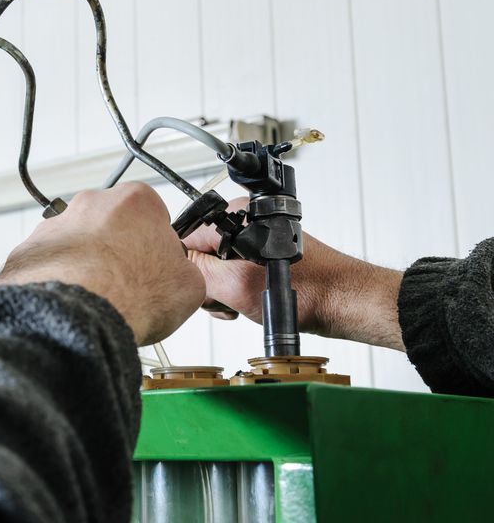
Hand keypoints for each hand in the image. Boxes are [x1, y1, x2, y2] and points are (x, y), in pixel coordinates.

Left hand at [0, 182, 205, 344]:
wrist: (78, 318)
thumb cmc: (127, 296)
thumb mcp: (189, 286)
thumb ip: (185, 270)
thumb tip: (179, 277)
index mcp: (135, 201)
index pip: (153, 216)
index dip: (156, 245)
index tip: (156, 265)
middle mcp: (91, 204)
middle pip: (112, 226)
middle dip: (119, 251)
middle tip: (128, 284)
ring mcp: (57, 225)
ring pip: (79, 244)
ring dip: (88, 265)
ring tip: (100, 299)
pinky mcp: (30, 250)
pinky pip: (51, 264)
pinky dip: (60, 280)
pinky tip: (74, 302)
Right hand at [184, 197, 404, 350]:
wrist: (347, 305)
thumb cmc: (310, 292)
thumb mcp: (237, 286)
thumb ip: (198, 273)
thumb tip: (174, 266)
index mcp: (237, 217)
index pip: (187, 239)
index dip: (190, 270)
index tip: (204, 290)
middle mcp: (245, 223)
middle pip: (200, 255)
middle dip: (208, 285)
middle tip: (227, 301)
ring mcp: (255, 241)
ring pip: (216, 269)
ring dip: (222, 293)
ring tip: (242, 304)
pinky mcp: (264, 258)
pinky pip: (234, 274)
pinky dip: (236, 293)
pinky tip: (250, 305)